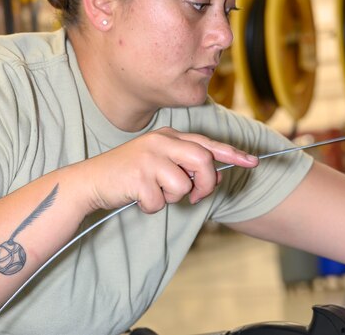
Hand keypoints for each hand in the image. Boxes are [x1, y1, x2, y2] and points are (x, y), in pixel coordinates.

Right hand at [81, 127, 258, 212]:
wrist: (91, 180)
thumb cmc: (130, 174)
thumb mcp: (160, 163)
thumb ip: (187, 166)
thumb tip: (218, 175)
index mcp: (168, 136)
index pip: (206, 143)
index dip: (232, 153)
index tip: (253, 161)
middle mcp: (161, 142)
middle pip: (203, 161)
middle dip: (206, 183)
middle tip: (196, 195)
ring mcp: (149, 158)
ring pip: (183, 186)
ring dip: (172, 198)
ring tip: (153, 191)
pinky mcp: (138, 177)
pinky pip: (160, 202)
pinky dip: (152, 207)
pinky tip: (138, 197)